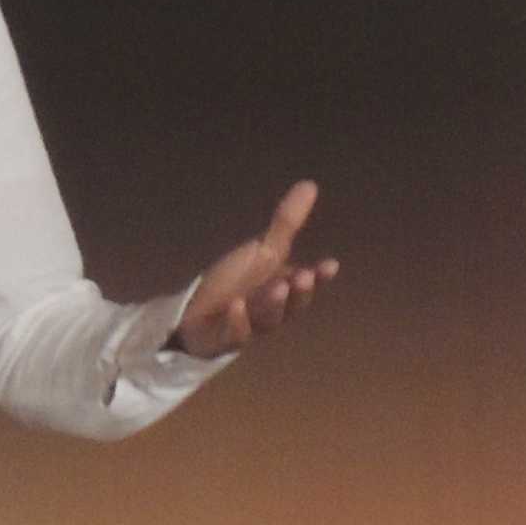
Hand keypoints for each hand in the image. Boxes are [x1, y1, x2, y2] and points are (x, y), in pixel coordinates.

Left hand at [172, 181, 341, 356]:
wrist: (195, 315)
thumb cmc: (235, 281)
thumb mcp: (263, 250)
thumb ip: (286, 223)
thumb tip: (310, 184)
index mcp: (283, 290)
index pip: (306, 285)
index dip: (319, 277)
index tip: (330, 265)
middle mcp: (269, 311)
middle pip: (289, 306)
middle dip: (298, 293)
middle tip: (303, 277)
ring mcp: (247, 328)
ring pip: (264, 320)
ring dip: (272, 304)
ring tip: (277, 287)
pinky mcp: (221, 340)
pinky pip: (231, 334)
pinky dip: (236, 322)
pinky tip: (236, 306)